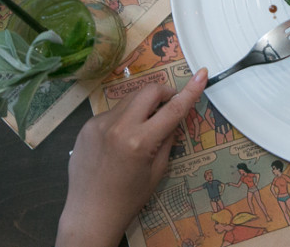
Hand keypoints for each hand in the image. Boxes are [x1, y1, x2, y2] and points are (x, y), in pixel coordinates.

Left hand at [56, 68, 207, 246]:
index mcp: (139, 142)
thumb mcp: (157, 171)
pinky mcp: (87, 125)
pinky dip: (123, 119)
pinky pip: (113, 113)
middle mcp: (118, 126)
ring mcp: (99, 123)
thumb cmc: (128, 198)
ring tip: (141, 130)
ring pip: (129, 100)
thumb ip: (167, 139)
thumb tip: (174, 116)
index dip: (190, 91)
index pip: (172, 109)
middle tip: (169, 105)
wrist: (90, 214)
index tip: (202, 74)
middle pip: (148, 91)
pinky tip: (119, 142)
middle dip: (164, 93)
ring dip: (142, 107)